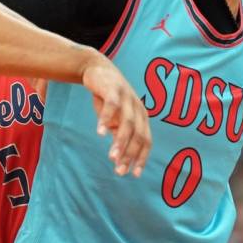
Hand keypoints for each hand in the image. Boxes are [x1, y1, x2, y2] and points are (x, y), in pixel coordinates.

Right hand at [82, 54, 151, 177]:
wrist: (97, 68)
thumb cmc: (107, 96)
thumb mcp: (115, 117)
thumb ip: (118, 132)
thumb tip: (120, 155)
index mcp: (141, 116)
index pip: (146, 141)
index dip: (141, 158)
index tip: (133, 174)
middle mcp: (137, 108)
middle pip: (138, 135)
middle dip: (130, 154)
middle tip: (120, 170)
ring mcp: (127, 98)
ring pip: (127, 124)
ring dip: (120, 142)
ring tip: (112, 157)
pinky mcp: (113, 90)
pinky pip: (111, 107)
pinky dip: (106, 120)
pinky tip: (100, 133)